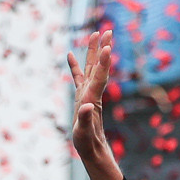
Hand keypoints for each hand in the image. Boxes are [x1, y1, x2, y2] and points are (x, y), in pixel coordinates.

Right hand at [66, 26, 123, 179]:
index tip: (108, 46)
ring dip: (93, 51)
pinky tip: (70, 54)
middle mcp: (92, 92)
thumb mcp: (83, 134)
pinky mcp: (81, 96)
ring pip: (91, 67)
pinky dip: (75, 65)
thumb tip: (86, 106)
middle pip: (99, 66)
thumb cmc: (87, 144)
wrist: (92, 149)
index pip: (100, 76)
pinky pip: (78, 76)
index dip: (104, 61)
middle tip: (108, 30)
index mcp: (92, 98)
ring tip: (95, 33)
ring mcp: (87, 92)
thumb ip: (84, 120)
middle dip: (103, 48)